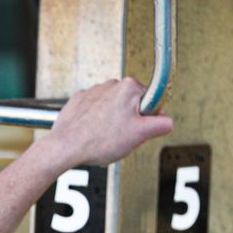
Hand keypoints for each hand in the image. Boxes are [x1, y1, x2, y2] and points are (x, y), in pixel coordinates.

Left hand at [42, 77, 173, 168]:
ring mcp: (91, 92)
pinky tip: (92, 133)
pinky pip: (94, 111)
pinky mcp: (77, 102)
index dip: (148, 117)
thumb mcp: (140, 134)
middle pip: (131, 103)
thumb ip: (161, 124)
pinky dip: (94, 121)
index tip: (140, 127)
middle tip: (121, 135)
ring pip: (112, 108)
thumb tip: (167, 121)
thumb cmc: (98, 141)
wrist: (65, 147)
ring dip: (111, 120)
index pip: (151, 99)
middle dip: (130, 119)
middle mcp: (110, 85)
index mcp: (128, 87)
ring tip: (104, 136)